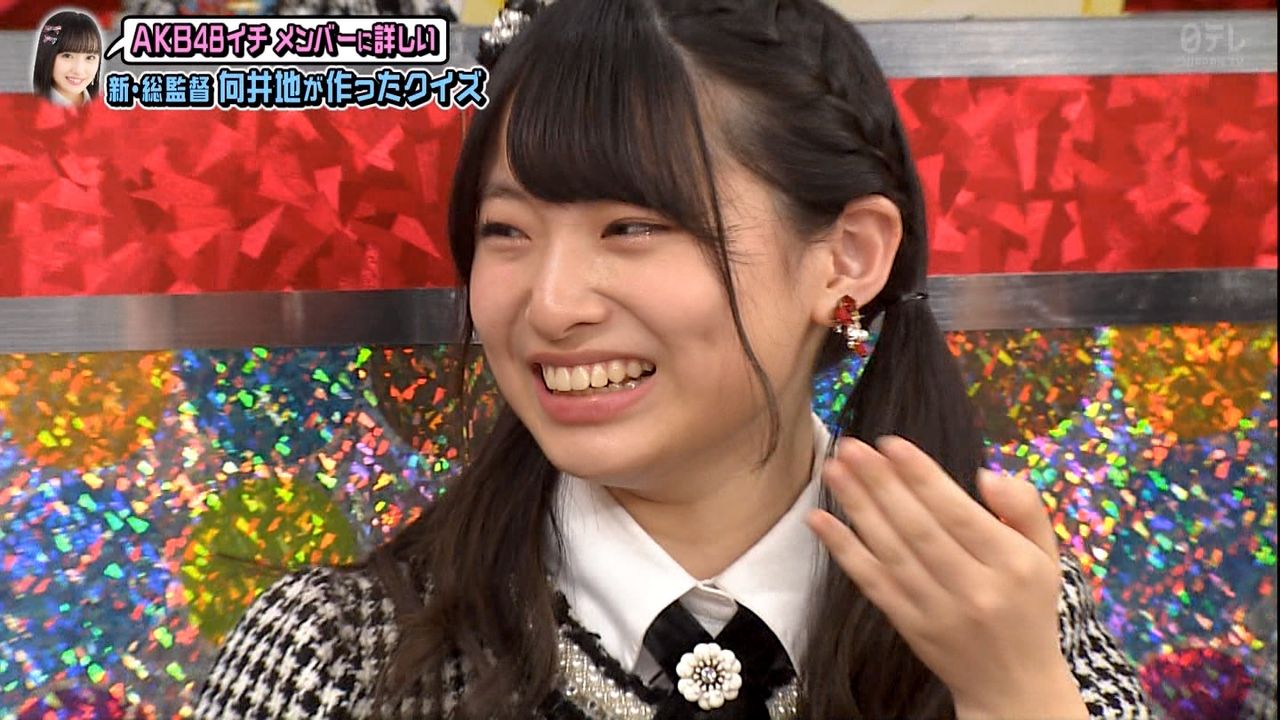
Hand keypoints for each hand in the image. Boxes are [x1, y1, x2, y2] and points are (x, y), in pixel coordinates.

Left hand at [807, 436, 1087, 719]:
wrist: (1013, 686)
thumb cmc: (1027, 607)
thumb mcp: (1046, 556)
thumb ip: (1024, 509)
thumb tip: (985, 474)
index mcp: (1012, 565)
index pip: (958, 512)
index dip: (920, 476)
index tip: (890, 443)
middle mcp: (975, 588)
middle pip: (917, 528)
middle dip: (880, 483)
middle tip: (850, 446)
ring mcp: (938, 610)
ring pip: (890, 551)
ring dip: (856, 507)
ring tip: (833, 469)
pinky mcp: (910, 626)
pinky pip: (872, 583)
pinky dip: (844, 550)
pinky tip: (820, 520)